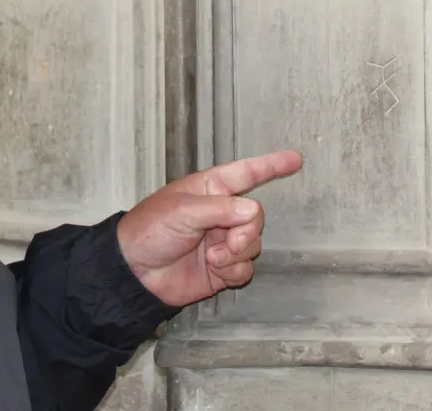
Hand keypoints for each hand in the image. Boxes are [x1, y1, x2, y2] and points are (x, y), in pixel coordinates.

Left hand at [115, 150, 302, 307]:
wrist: (135, 273)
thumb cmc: (150, 230)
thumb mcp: (183, 211)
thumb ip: (221, 209)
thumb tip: (251, 212)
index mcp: (210, 190)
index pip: (246, 173)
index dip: (271, 165)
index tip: (296, 159)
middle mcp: (220, 214)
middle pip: (255, 217)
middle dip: (246, 232)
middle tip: (226, 243)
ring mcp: (222, 242)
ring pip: (253, 245)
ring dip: (236, 254)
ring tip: (211, 258)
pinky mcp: (222, 268)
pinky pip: (246, 268)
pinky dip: (234, 271)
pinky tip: (215, 271)